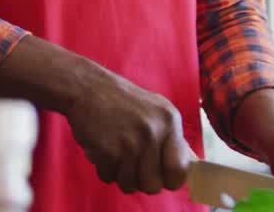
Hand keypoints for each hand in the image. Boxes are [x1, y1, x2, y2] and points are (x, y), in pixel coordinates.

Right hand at [65, 67, 194, 195]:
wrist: (86, 86)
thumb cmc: (121, 100)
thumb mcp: (155, 109)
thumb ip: (171, 136)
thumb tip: (187, 167)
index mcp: (169, 121)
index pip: (179, 170)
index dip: (170, 179)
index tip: (161, 176)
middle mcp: (152, 132)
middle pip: (153, 185)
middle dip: (141, 180)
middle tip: (132, 164)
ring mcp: (129, 143)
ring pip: (130, 185)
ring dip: (120, 175)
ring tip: (115, 154)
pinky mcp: (107, 151)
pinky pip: (108, 178)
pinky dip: (103, 168)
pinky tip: (102, 149)